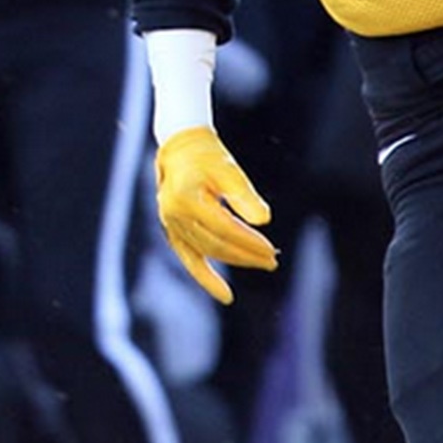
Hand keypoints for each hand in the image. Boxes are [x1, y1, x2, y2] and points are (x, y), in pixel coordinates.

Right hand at [153, 125, 276, 306]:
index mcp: (185, 198)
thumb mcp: (229, 170)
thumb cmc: (208, 156)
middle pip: (216, 244)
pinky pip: (190, 259)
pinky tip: (225, 294)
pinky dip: (206, 277)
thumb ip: (245, 196)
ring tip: (261, 264)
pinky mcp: (172, 232)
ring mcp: (170, 225)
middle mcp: (173, 215)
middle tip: (273, 261)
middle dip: (246, 254)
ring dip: (234, 261)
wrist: (180, 149)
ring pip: (205, 252)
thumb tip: (265, 220)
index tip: (271, 250)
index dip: (249, 242)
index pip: (224, 228)